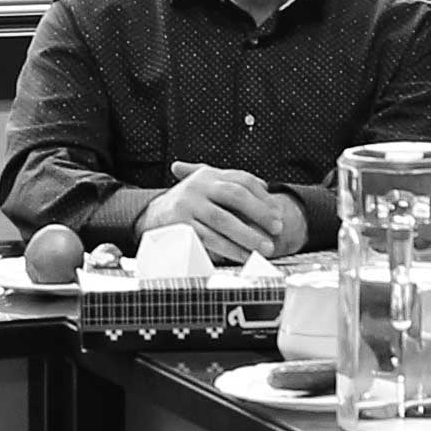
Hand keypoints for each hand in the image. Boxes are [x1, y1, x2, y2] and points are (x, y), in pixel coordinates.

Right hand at [147, 162, 303, 261]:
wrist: (152, 216)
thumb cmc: (189, 204)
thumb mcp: (207, 188)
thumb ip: (233, 185)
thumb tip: (265, 187)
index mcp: (208, 175)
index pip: (242, 179)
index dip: (263, 196)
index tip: (279, 212)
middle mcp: (198, 186)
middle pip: (235, 195)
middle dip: (259, 213)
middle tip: (278, 228)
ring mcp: (188, 205)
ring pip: (223, 220)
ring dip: (247, 236)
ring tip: (265, 248)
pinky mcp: (180, 225)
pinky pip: (209, 239)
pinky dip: (229, 249)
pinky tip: (243, 256)